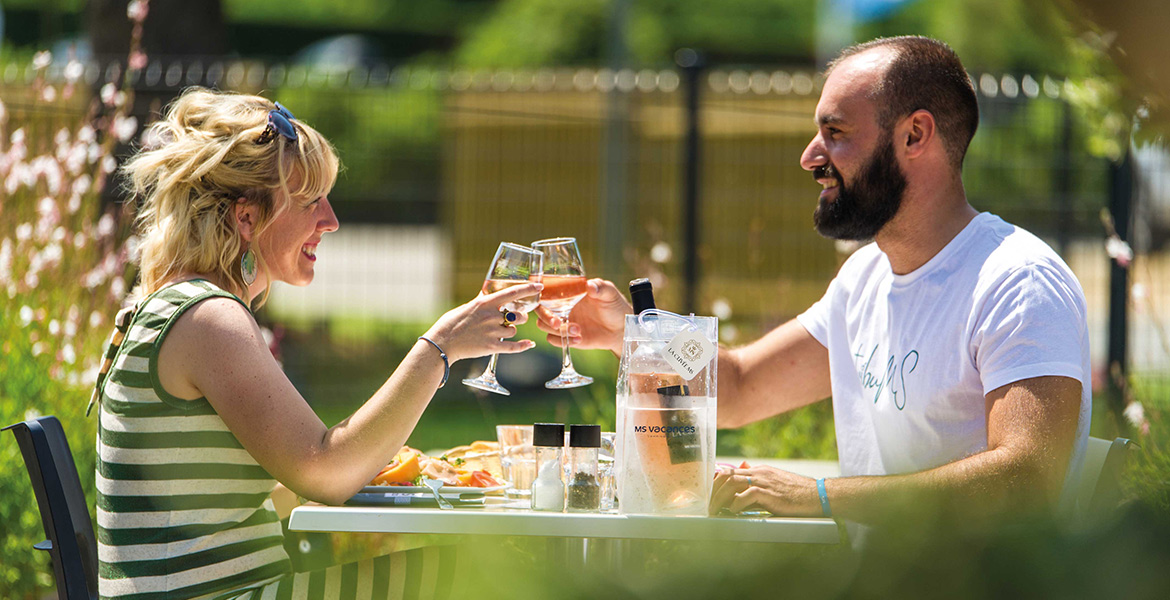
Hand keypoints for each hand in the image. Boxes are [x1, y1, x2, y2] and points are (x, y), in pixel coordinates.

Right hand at [424, 282, 541, 361]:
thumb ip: (481, 301)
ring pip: (514, 330)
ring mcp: (492, 332)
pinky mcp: (491, 347)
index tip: (539, 286)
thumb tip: (488, 292)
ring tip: (500, 332)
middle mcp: (491, 317)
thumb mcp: (467, 306)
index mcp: (485, 303)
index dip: (528, 289)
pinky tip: (530, 344)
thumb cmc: (451, 323)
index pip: (512, 293)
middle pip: (519, 315)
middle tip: (515, 318)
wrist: (442, 343)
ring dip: (510, 331)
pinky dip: (523, 346)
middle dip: (520, 317)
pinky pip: (513, 346)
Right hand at [535, 278, 629, 354]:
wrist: (620, 327)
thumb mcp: (609, 293)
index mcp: (567, 293)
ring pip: (544, 326)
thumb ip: (600, 287)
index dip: (540, 296)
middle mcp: (561, 307)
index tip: (545, 301)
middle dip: (546, 317)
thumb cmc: (614, 305)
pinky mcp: (567, 336)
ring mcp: (563, 322)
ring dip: (557, 330)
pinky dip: (563, 341)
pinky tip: (579, 339)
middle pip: (540, 311)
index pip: (546, 292)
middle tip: (558, 322)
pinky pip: (555, 340)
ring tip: (578, 330)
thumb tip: (590, 286)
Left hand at [709, 464, 822, 516]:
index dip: (716, 482)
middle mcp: (759, 473)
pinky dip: (737, 504)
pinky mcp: (770, 494)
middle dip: (714, 491)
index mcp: (760, 470)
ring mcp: (764, 482)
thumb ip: (758, 479)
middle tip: (709, 506)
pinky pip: (747, 495)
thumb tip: (741, 479)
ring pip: (732, 483)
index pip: (730, 471)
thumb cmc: (797, 492)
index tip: (709, 494)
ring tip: (716, 510)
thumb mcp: (775, 481)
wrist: (817, 494)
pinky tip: (734, 511)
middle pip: (727, 476)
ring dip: (720, 498)